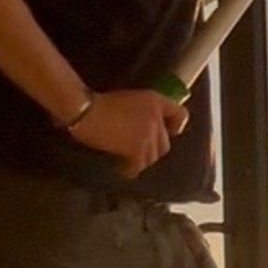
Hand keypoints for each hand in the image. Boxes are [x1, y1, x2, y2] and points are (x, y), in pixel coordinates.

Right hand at [68, 88, 188, 178]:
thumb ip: (145, 111)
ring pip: (152, 157)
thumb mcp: (130, 98)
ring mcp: (148, 134)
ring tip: (126, 159)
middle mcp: (156, 117)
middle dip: (151, 149)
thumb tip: (150, 129)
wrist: (87, 111)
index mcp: (155, 100)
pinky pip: (139, 166)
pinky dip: (130, 169)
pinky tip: (120, 166)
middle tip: (136, 150)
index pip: (180, 115)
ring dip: (140, 160)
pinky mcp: (136, 149)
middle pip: (165, 144)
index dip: (175, 126)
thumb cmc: (101, 103)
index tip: (169, 133)